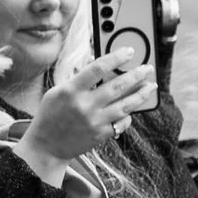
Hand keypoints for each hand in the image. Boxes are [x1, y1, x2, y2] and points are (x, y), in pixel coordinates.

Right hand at [20, 56, 154, 166]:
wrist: (46, 146)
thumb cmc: (51, 114)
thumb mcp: (58, 92)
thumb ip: (78, 78)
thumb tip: (98, 61)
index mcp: (71, 91)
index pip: (98, 68)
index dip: (117, 57)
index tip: (130, 51)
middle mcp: (84, 105)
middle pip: (118, 86)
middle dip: (137, 75)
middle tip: (148, 68)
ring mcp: (94, 121)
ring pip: (126, 105)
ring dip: (142, 94)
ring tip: (151, 86)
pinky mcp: (101, 135)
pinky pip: (122, 122)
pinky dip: (129, 114)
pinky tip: (133, 108)